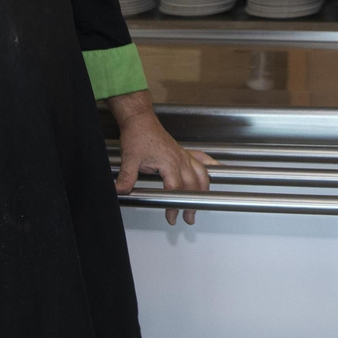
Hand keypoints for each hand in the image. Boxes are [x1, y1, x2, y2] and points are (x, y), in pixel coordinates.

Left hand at [113, 107, 218, 225]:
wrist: (140, 120)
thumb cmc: (137, 135)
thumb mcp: (129, 159)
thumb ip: (126, 177)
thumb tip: (120, 191)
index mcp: (169, 163)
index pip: (176, 189)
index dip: (175, 205)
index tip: (171, 217)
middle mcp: (180, 159)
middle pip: (192, 185)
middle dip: (192, 204)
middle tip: (188, 217)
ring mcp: (184, 155)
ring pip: (201, 174)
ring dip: (203, 190)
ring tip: (202, 202)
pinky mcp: (183, 152)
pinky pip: (202, 159)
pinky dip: (211, 165)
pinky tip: (217, 168)